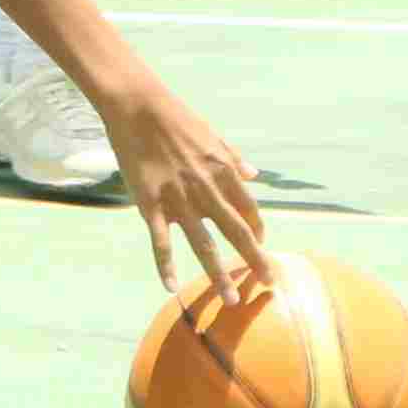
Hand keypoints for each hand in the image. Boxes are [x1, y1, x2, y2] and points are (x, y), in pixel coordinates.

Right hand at [102, 85, 268, 292]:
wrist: (138, 106)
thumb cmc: (176, 116)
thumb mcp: (213, 134)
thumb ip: (234, 158)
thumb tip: (255, 175)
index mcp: (224, 172)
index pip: (250, 211)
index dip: (258, 232)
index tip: (261, 247)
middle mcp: (207, 190)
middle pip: (237, 233)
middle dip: (255, 261)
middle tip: (268, 284)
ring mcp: (179, 200)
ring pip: (204, 246)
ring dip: (219, 275)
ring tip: (231, 301)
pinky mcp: (151, 204)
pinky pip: (160, 242)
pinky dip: (165, 266)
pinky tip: (171, 288)